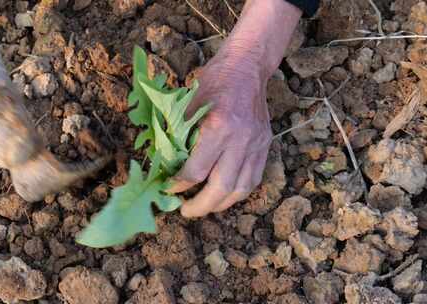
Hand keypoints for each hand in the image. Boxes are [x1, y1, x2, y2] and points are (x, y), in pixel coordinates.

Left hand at [169, 50, 271, 216]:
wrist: (247, 67)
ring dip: (221, 204)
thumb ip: (176, 135)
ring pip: (241, 189)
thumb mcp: (188, 104)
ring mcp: (257, 144)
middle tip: (185, 211)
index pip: (197, 170)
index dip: (179, 185)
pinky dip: (238, 192)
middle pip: (221, 188)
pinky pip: (253, 179)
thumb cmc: (213, 81)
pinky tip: (224, 195)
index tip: (169, 188)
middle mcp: (241, 139)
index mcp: (218, 127)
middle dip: (200, 206)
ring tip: (204, 206)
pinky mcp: (266, 145)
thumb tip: (161, 163)